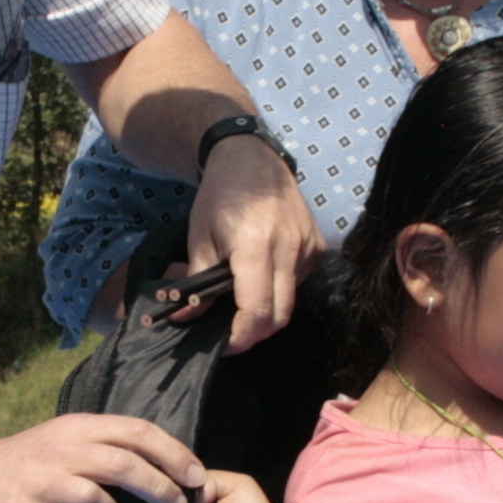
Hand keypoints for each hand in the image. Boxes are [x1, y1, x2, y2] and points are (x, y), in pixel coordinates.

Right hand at [0, 414, 204, 502]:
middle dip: (162, 487)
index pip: (137, 431)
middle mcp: (60, 450)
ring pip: (95, 498)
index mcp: (76, 428)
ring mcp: (38, 484)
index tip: (197, 475)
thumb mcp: (61, 441)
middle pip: (125, 463)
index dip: (174, 453)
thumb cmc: (21, 466)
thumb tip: (159, 464)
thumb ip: (103, 448)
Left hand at [183, 133, 320, 352]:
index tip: (223, 345)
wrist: (251, 157)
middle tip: (231, 334)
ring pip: (292, 300)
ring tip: (242, 303)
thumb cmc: (219, 195)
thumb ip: (196, 282)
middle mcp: (289, 248)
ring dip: (268, 310)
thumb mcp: (199, 238)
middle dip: (255, 333)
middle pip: (280, 316)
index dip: (241, 337)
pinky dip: (281, 289)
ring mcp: (309, 246)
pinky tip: (262, 277)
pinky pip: (301, 282)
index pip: (257, 310)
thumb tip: (184, 320)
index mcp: (255, 246)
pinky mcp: (318, 244)